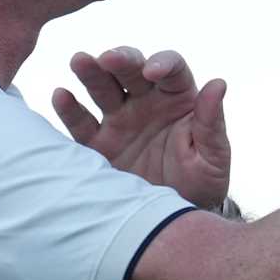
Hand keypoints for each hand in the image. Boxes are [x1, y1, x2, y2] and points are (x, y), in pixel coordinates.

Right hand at [53, 47, 231, 209]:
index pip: (171, 69)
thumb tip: (218, 83)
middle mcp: (146, 102)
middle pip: (131, 70)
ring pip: (102, 87)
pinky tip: (61, 95)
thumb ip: (212, 123)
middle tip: (108, 58)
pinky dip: (69, 107)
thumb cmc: (200, 184)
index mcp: (178, 99)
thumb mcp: (213, 158)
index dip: (162, 63)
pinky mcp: (96, 144)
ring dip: (90, 71)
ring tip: (80, 60)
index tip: (152, 71)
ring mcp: (119, 120)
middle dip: (121, 59)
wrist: (170, 220)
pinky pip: (80, 122)